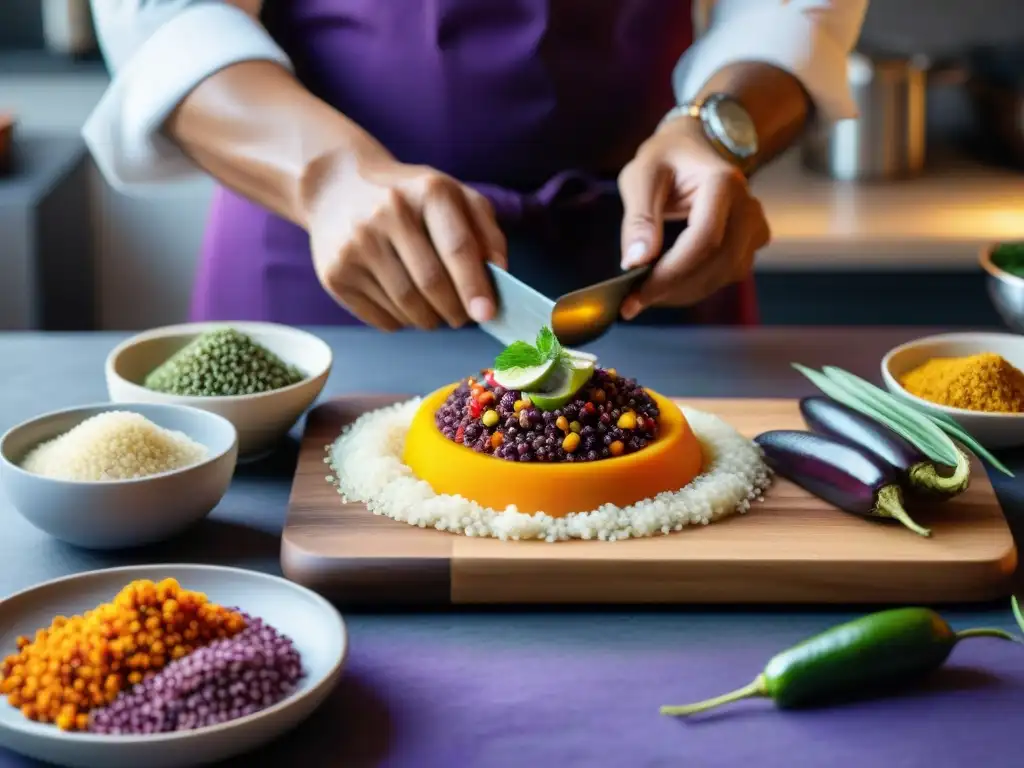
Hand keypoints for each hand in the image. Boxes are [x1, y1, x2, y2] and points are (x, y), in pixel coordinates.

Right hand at [304, 149, 506, 330]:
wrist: (336, 188)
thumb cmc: (411, 198)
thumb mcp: (454, 197)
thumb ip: (486, 232)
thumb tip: (500, 274)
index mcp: (427, 192)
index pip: (457, 247)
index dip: (474, 286)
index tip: (487, 314)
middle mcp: (387, 213)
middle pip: (431, 283)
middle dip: (455, 310)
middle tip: (463, 316)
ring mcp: (356, 245)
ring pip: (407, 306)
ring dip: (430, 319)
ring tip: (436, 310)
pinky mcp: (335, 274)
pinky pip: (381, 317)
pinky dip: (402, 321)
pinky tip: (405, 305)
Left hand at [616, 115, 770, 319]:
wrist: (696, 147)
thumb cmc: (666, 157)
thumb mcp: (642, 176)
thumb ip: (639, 219)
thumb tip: (635, 263)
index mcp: (723, 184)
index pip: (705, 240)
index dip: (671, 273)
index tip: (636, 295)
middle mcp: (748, 208)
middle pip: (718, 264)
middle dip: (673, 289)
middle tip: (633, 301)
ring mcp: (754, 227)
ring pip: (724, 275)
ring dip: (683, 292)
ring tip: (646, 293)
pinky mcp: (751, 243)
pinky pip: (726, 275)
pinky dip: (695, 286)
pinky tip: (668, 284)